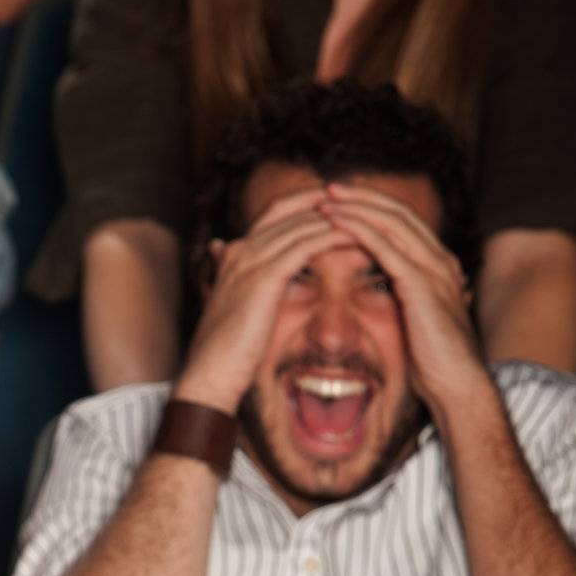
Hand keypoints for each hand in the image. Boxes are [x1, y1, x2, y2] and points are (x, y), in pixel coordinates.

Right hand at [176, 189, 351, 413]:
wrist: (210, 374)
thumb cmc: (226, 351)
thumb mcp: (232, 305)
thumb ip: (237, 277)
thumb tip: (223, 252)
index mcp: (234, 254)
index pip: (274, 212)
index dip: (305, 202)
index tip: (336, 204)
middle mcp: (241, 249)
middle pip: (289, 210)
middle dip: (326, 204)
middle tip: (360, 204)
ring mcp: (251, 260)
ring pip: (301, 224)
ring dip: (335, 219)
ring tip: (366, 219)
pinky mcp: (265, 277)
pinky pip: (306, 245)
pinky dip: (331, 238)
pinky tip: (355, 239)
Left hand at [317, 182, 485, 415]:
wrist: (457, 386)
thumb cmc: (435, 365)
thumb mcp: (417, 324)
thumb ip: (404, 302)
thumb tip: (381, 299)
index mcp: (438, 266)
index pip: (403, 223)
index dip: (372, 208)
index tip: (342, 203)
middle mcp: (439, 259)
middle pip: (398, 211)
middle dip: (362, 197)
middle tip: (329, 188)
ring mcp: (432, 269)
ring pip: (391, 222)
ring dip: (356, 207)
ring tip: (326, 199)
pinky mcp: (421, 284)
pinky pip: (386, 247)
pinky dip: (359, 230)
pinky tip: (336, 224)